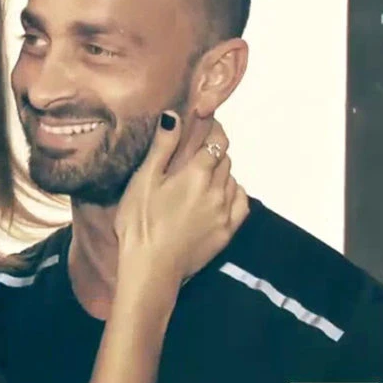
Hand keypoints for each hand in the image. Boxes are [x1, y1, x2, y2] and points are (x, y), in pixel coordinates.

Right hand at [113, 112, 248, 294]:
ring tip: (203, 176)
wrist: (151, 267)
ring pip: (233, 180)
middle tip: (196, 153)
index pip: (217, 141)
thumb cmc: (140, 222)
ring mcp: (225, 212)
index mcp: (197, 173)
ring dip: (222, 173)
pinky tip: (221, 195)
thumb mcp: (144, 180)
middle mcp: (217, 189)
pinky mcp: (227, 232)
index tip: (204, 124)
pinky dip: (234, 193)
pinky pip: (241, 203)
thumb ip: (162, 146)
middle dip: (214, 151)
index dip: (212, 129)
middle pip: (225, 159)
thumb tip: (174, 115)